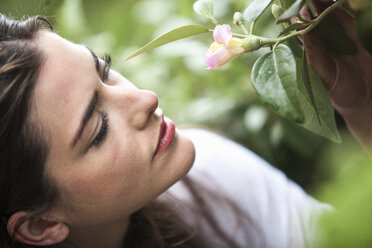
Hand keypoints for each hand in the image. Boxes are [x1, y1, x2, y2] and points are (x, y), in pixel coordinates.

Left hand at [301, 0, 371, 148]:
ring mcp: (334, 42)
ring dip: (323, 5)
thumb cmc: (341, 93)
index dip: (292, 21)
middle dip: (307, 8)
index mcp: (306, 56)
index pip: (297, 35)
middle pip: (311, 23)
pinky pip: (345, 21)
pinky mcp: (350, 40)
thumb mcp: (326, 76)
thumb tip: (303, 32)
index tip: (289, 7)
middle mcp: (318, 47)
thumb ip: (315, 55)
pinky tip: (337, 1)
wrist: (366, 99)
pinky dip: (341, 10)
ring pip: (327, 19)